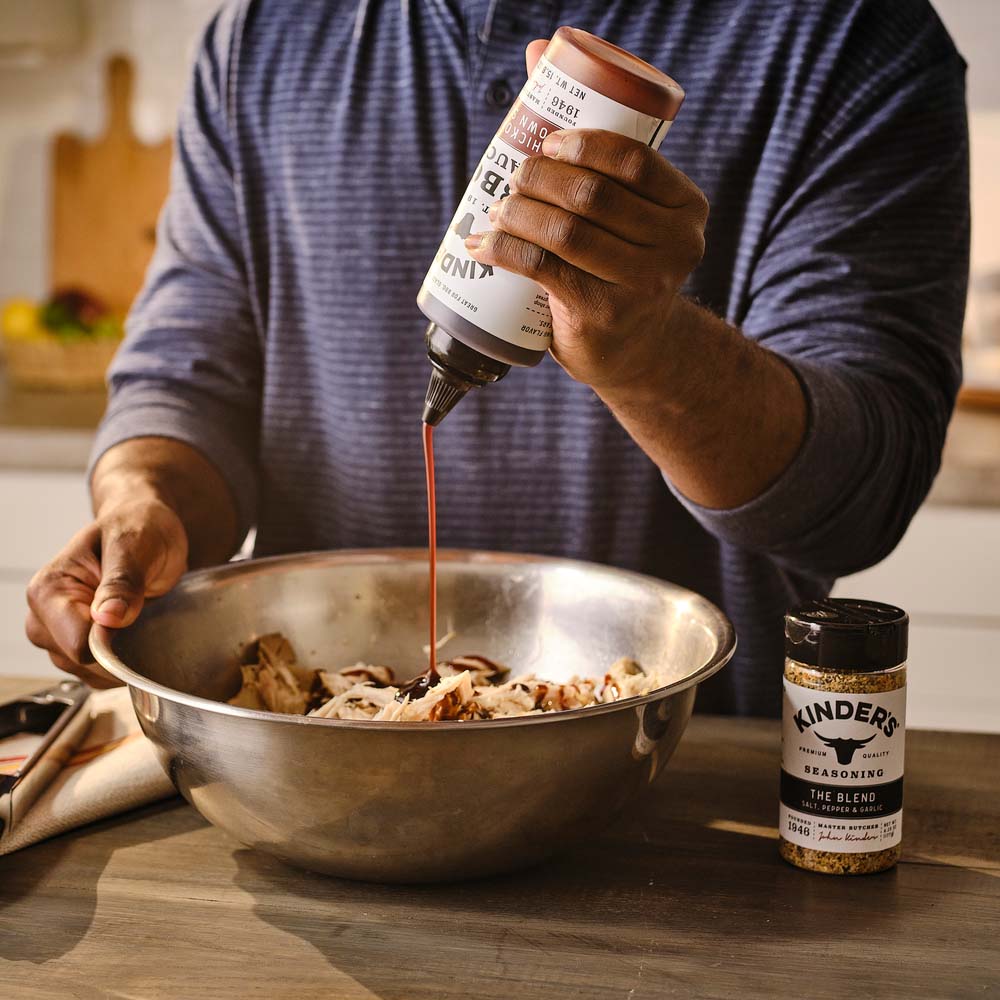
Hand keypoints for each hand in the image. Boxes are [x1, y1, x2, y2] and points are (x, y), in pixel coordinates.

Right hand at [25, 498, 187, 686]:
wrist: (146, 529)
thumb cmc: (137, 529)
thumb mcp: (134, 545)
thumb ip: (122, 582)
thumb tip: (109, 618)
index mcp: (49, 589)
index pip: (75, 643)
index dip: (112, 642)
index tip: (137, 621)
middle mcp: (44, 617)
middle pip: (79, 663)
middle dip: (118, 651)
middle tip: (144, 614)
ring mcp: (58, 635)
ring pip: (88, 673)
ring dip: (121, 657)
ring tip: (140, 619)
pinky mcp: (77, 647)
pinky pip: (98, 674)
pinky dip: (122, 662)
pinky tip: (136, 634)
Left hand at [465, 41, 707, 394]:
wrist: (635, 350)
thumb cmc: (620, 265)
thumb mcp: (627, 213)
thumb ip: (597, 145)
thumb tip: (539, 50)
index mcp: (687, 207)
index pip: (633, 159)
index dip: (582, 142)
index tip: (546, 142)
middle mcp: (676, 246)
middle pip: (592, 195)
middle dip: (539, 179)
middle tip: (512, 180)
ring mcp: (643, 285)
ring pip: (564, 232)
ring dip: (516, 214)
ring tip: (494, 211)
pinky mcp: (604, 315)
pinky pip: (543, 269)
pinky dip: (503, 251)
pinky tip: (481, 246)